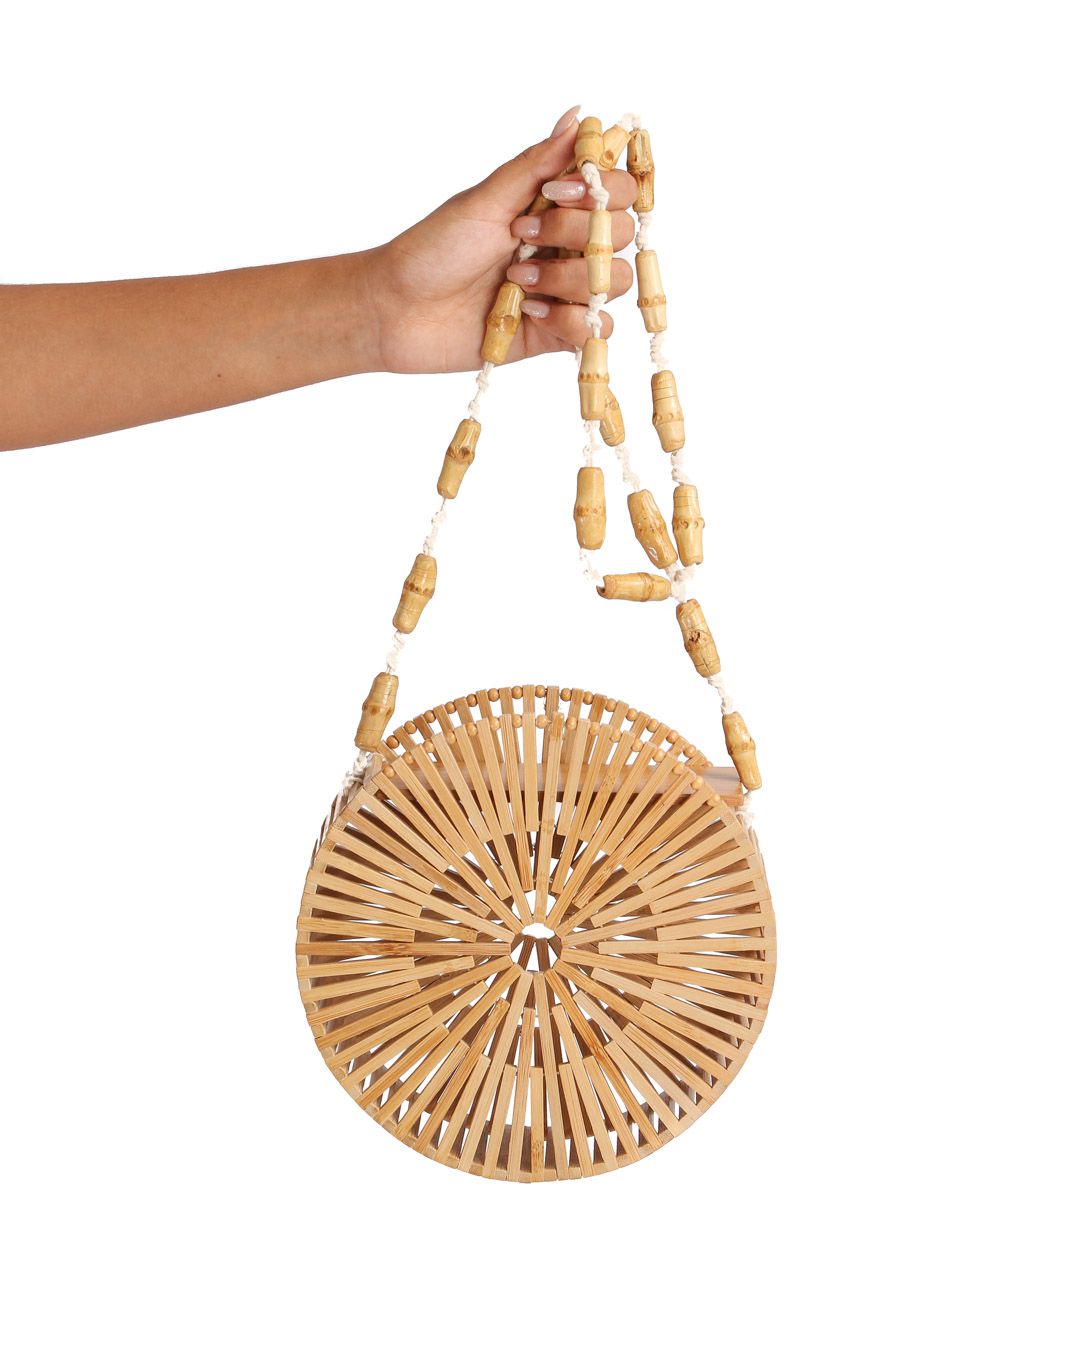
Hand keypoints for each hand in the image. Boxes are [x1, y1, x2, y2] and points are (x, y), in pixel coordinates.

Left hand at [362, 107, 639, 374]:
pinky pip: (594, 330)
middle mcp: (566, 245)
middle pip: (622, 234)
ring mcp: (563, 290)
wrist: (397, 311)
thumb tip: (577, 118)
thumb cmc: (433, 250)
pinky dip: (568, 321)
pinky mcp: (555, 333)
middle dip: (576, 235)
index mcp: (554, 206)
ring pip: (613, 282)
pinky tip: (529, 313)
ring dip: (568, 279)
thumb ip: (536, 164)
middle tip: (523, 239)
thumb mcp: (484, 200)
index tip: (557, 193)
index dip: (602, 190)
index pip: (615, 190)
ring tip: (519, 283)